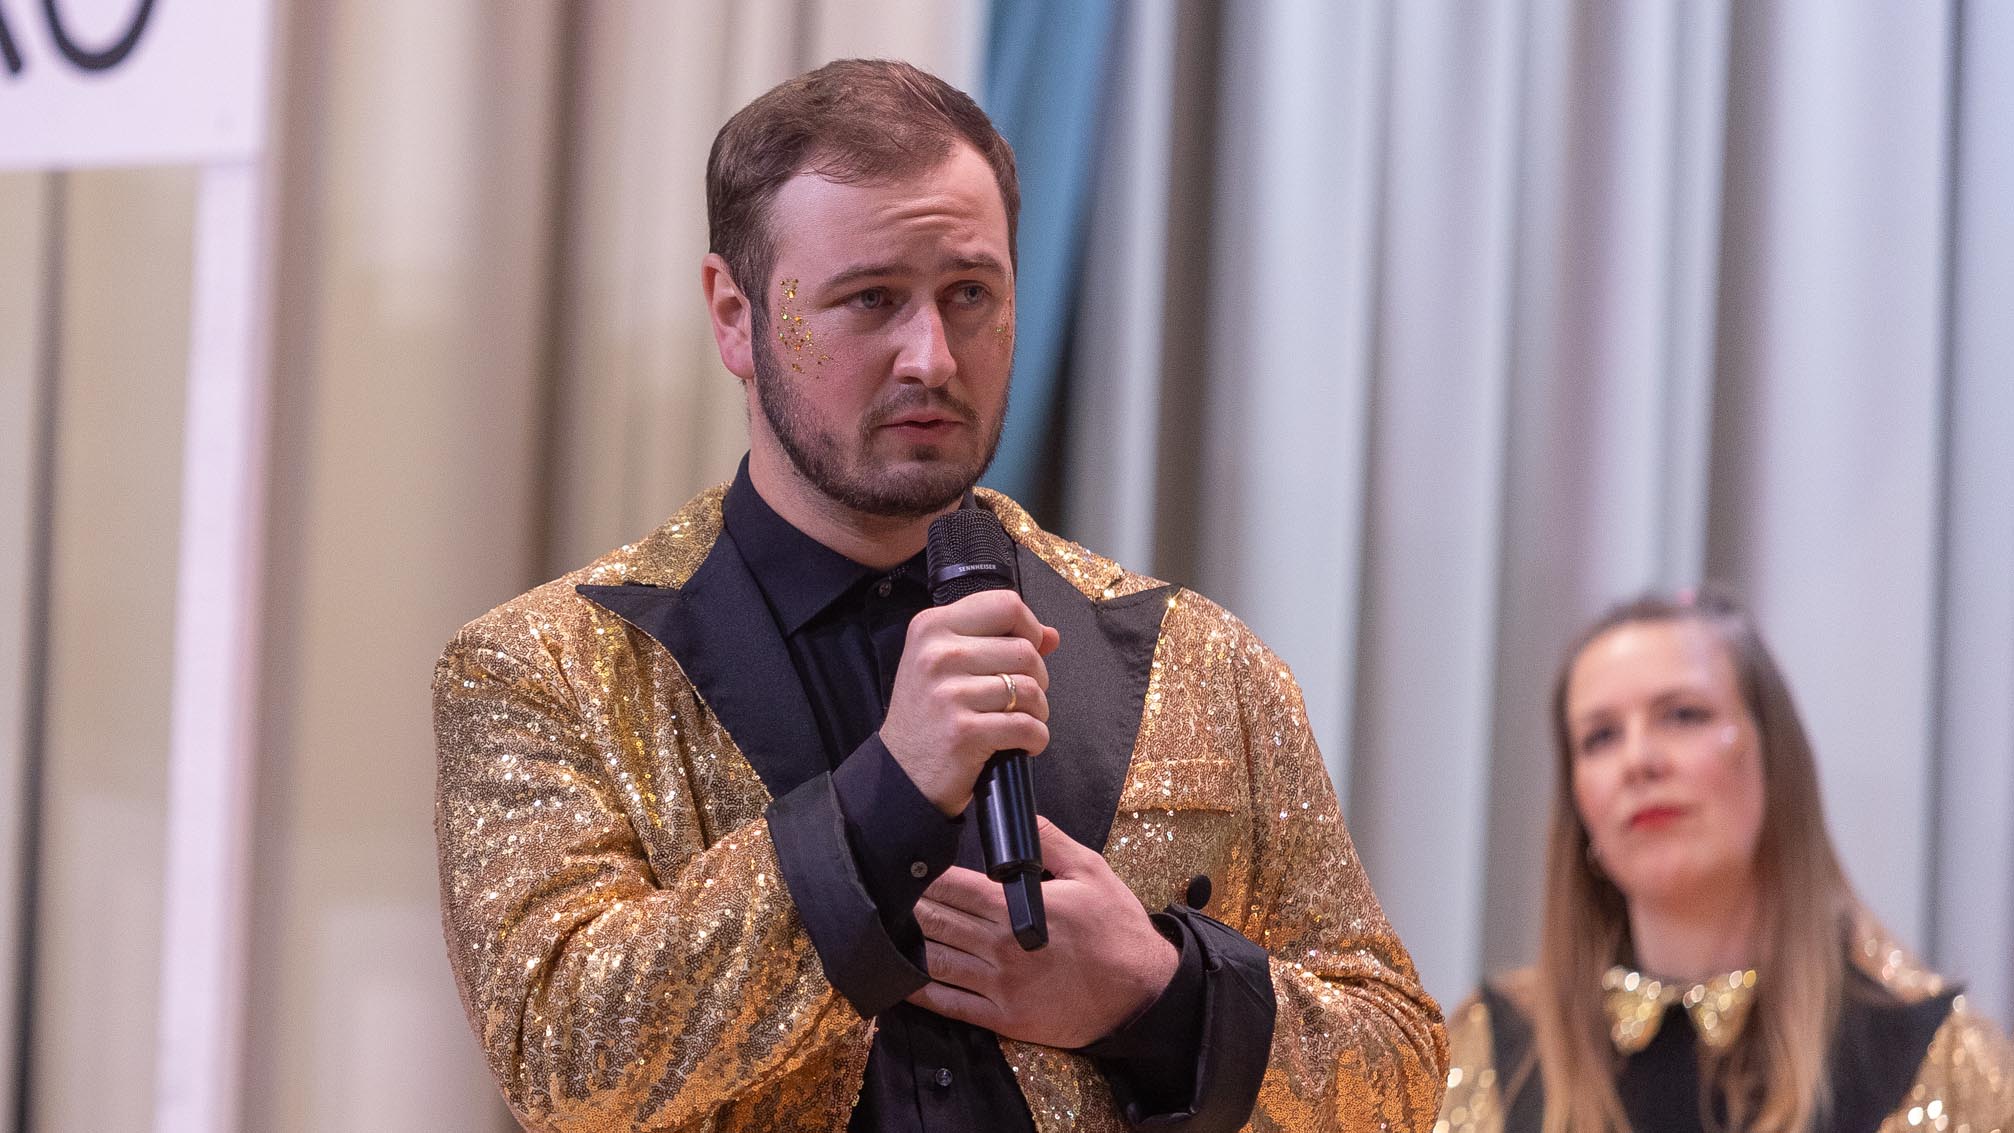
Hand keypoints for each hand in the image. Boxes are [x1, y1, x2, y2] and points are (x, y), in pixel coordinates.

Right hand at [879, 590, 1059, 815]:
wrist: (901, 774)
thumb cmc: (929, 718)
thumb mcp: (948, 667)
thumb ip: (997, 641)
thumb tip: (1050, 635)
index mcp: (932, 627)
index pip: (1005, 604)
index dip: (1028, 629)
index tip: (1026, 652)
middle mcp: (937, 654)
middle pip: (1025, 649)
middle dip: (1036, 678)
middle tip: (1018, 699)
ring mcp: (949, 692)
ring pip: (1031, 688)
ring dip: (1037, 712)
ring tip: (1016, 722)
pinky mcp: (964, 730)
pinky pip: (1027, 726)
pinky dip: (1035, 739)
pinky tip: (1020, 744)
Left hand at [905, 816, 1179, 1048]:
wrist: (1141, 993)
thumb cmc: (1117, 930)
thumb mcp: (1091, 871)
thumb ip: (1049, 842)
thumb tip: (1021, 818)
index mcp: (1014, 909)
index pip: (951, 887)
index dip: (924, 877)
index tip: (905, 867)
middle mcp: (999, 948)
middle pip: (935, 922)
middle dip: (906, 907)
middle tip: (883, 895)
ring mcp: (998, 987)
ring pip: (934, 963)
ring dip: (905, 946)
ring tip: (883, 932)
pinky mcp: (1003, 1018)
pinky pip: (949, 1005)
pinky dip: (919, 994)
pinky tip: (900, 982)